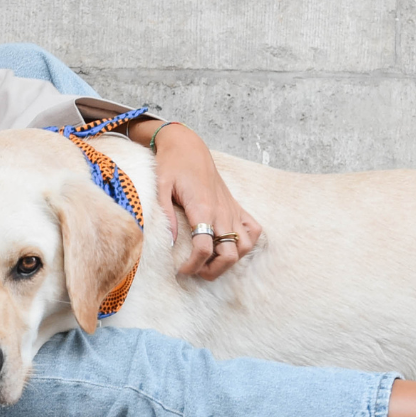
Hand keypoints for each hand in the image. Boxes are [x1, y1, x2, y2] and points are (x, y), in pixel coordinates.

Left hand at [141, 124, 262, 279]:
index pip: (203, 248)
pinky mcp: (236, 206)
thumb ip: (166, 214)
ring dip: (231, 260)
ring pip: (245, 246)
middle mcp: (222, 212)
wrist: (188, 146)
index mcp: (202, 208)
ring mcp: (232, 209)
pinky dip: (247, 242)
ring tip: (212, 260)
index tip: (180, 269)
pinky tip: (231, 244)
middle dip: (213, 270)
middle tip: (196, 270)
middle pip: (229, 254)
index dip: (192, 265)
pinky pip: (254, 229)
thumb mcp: (161, 186)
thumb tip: (172, 242)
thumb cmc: (172, 164)